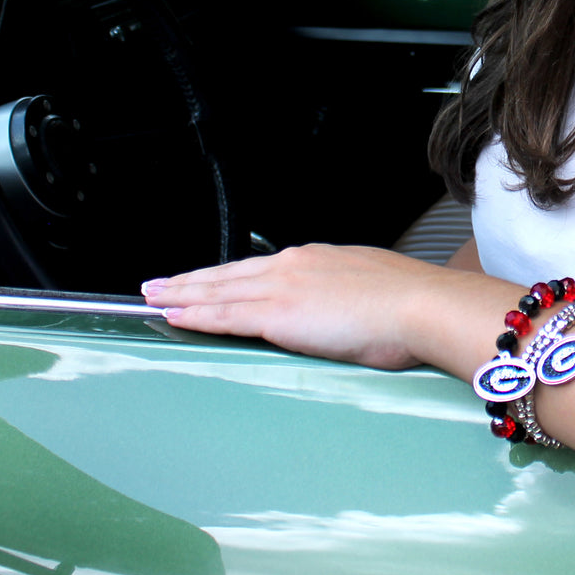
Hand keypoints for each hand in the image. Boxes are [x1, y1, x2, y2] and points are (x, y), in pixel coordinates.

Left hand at [142, 244, 438, 368]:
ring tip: (155, 296)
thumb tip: (345, 310)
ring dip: (183, 293)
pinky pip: (225, 315)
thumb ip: (347, 296)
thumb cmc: (410, 304)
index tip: (210, 278)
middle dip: (192, 279)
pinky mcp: (278, 314)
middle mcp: (295, 265)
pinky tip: (174, 315)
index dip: (229, 274)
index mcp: (318, 260)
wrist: (420, 305)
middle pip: (230, 274)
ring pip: (219, 290)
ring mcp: (284, 287)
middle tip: (160, 282)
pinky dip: (195, 314)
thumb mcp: (373, 288)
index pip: (260, 268)